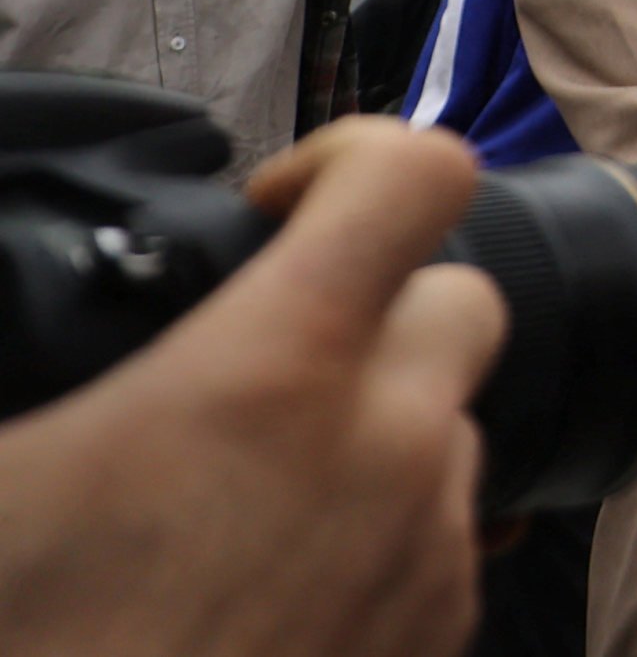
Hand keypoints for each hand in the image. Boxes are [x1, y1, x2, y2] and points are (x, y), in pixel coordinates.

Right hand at [0, 118, 503, 656]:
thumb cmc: (33, 621)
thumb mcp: (9, 469)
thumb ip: (37, 365)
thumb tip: (26, 326)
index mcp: (277, 367)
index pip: (416, 176)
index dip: (356, 159)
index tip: (282, 207)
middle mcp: (388, 441)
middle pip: (461, 300)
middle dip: (379, 308)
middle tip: (266, 361)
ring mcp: (426, 547)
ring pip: (451, 429)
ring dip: (375, 435)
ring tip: (241, 499)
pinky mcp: (437, 638)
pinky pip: (443, 542)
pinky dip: (379, 537)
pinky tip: (268, 580)